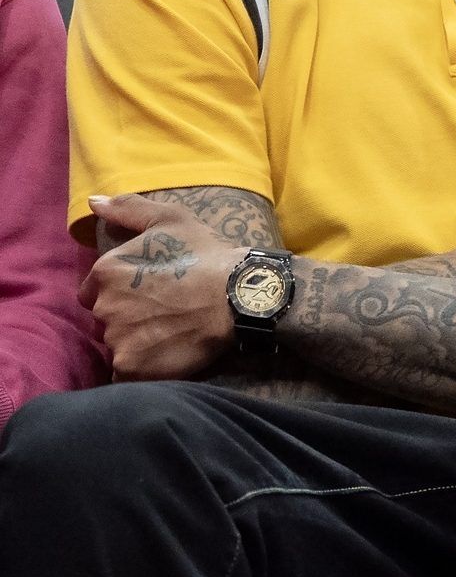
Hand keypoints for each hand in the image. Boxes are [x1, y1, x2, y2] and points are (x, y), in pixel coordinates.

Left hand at [80, 194, 241, 380]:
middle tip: (165, 315)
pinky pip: (126, 374)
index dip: (122, 294)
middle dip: (128, 319)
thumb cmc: (208, 255)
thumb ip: (128, 209)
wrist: (240, 295)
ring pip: (117, 346)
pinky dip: (141, 369)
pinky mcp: (133, 367)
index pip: (94, 292)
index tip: (150, 295)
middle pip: (106, 320)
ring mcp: (118, 339)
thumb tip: (93, 202)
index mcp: (106, 271)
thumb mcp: (171, 219)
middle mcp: (105, 306)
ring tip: (170, 336)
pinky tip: (166, 357)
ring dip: (136, 344)